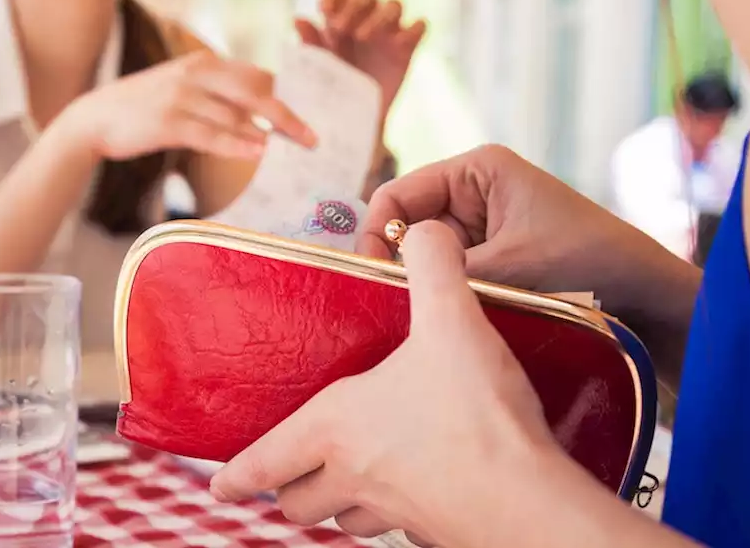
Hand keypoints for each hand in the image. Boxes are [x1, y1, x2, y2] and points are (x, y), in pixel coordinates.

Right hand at [63, 49, 315, 161]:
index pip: (256, 75)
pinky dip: (236, 142)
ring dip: (267, 131)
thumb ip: (220, 100)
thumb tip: (261, 123)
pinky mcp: (168, 121)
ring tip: (292, 148)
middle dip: (287, 114)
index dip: (286, 95)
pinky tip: (256, 152)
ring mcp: (181, 96)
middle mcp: (196, 73)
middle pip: (255, 91)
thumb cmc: (146, 108)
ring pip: (236, 114)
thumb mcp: (184, 91)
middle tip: (312, 137)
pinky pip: (210, 133)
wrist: (94, 118)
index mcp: (204, 63)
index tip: (310, 114)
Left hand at [210, 223, 598, 546]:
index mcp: (339, 428)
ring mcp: (397, 512)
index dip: (239, 473)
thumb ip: (432, 265)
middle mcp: (357, 478)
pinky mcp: (439, 532)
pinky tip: (420, 491)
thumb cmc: (476, 415)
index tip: (220, 484)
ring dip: (341, 507)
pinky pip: (403, 527)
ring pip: (347, 520)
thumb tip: (424, 231)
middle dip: (290, 493)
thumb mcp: (451, 319)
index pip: (267, 460)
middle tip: (290, 482)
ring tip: (349, 487)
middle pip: (300, 503)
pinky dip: (400, 514)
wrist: (529, 501)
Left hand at [295, 0, 424, 113]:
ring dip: (378, 16)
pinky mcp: (407, 48)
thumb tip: (298, 19)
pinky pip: (419, 27)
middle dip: (354, 3)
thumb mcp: (316, 66)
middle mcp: (366, 17)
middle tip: (339, 27)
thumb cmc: (330, 87)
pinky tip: (398, 43)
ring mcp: (389, 31)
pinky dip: (413, 30)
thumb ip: (310, 43)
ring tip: (361, 37)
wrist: (350, 118)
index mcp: (340, 15)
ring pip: (394, 4)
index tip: (324, 9)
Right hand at [358, 145, 701, 388]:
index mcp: (475, 169)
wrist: (650, 295)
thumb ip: (446, 268)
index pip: (397, 195)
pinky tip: (444, 321)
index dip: (374, 233)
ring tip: (418, 319)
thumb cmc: (589, 261)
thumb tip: (384, 281)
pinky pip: (450, 275)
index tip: (368, 278)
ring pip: (426, 256)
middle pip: (405, 225)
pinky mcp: (492, 259)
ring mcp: (482, 227)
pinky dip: (445, 296)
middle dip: (396, 262)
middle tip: (384, 307)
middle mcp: (473, 191)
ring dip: (424, 284)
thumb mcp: (510, 264)